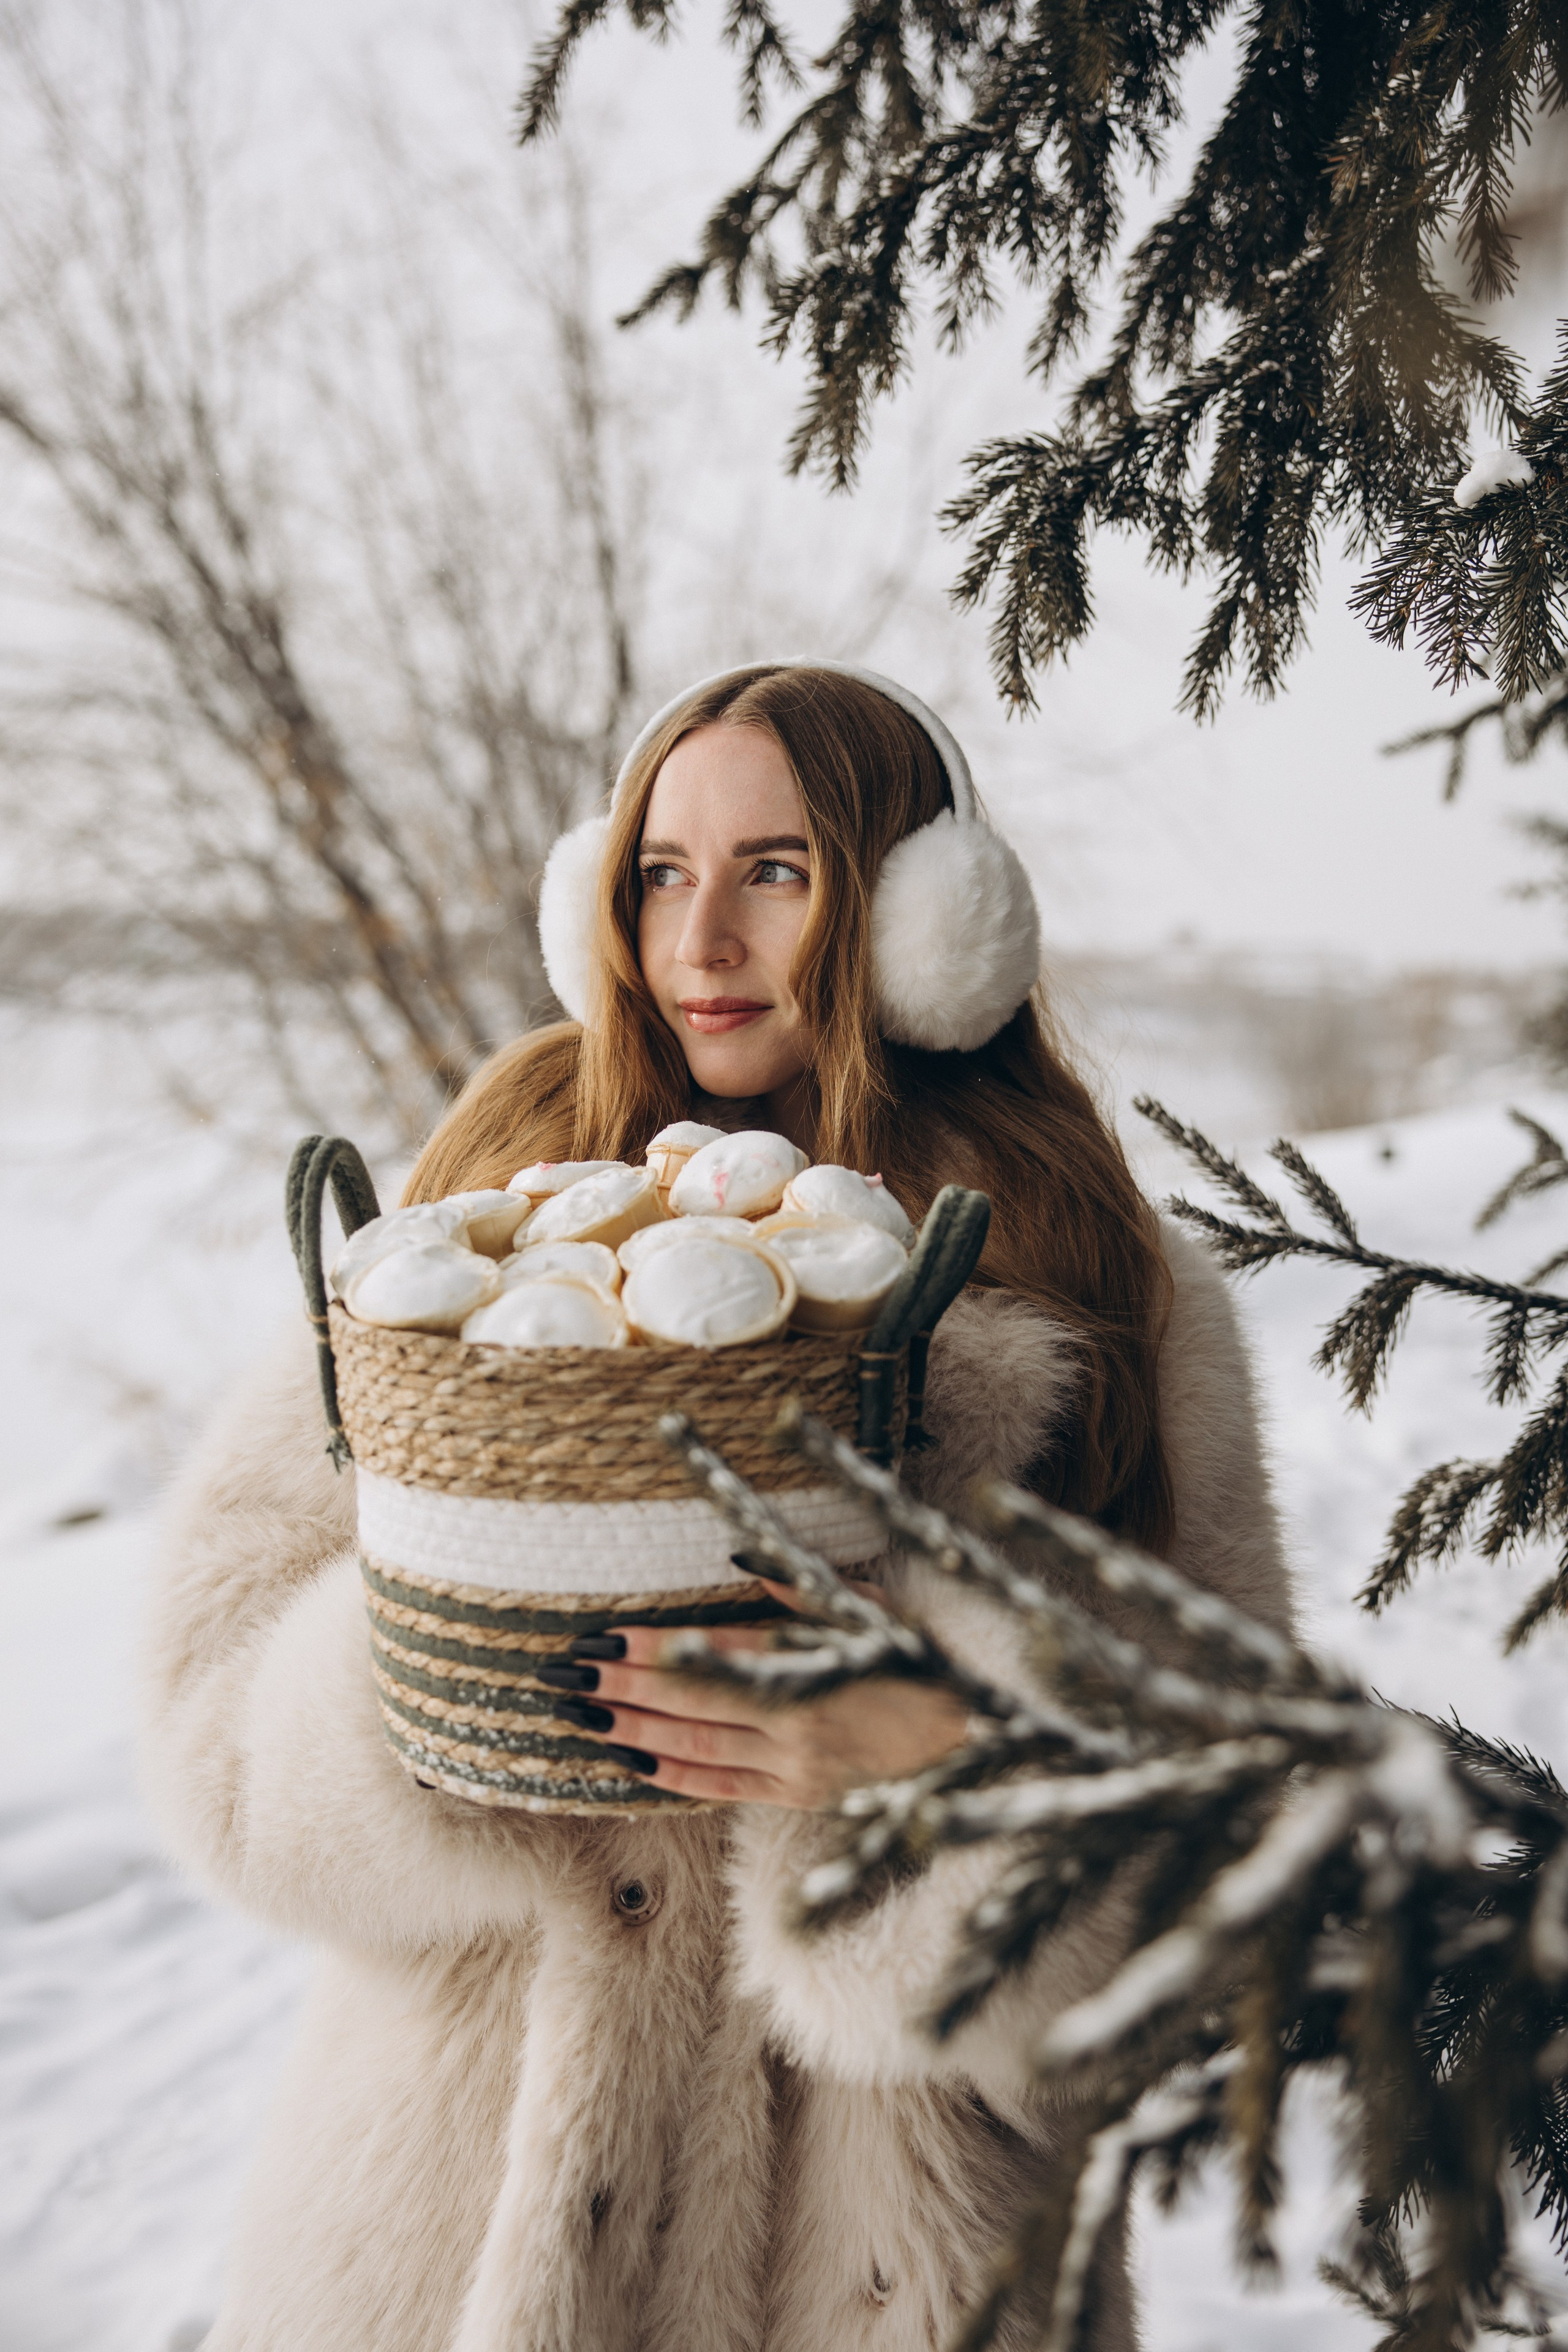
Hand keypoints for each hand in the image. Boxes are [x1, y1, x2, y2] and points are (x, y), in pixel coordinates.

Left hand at [536, 1583, 968, 1809]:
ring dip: (632, 1732)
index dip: (651, 1648)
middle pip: (689, 1702)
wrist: (980, 1737)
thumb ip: (802, 1587)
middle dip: (622, 1689)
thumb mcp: (869, 1609)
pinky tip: (631, 1764)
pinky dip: (674, 1777)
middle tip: (564, 1677)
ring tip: (580, 1717)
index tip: (601, 1638)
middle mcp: (794, 1718)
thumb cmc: (925, 1658)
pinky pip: (724, 1788)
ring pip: (695, 1748)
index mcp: (811, 1664)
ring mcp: (794, 1764)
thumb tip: (738, 1556)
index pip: (710, 1654)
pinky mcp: (801, 1795)